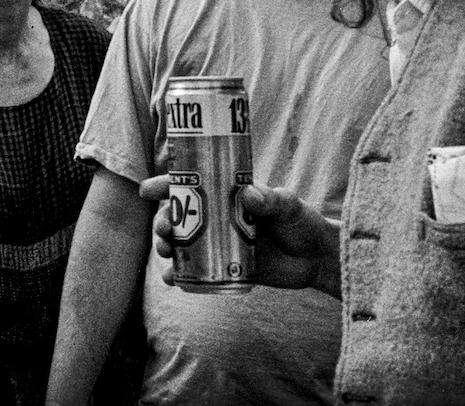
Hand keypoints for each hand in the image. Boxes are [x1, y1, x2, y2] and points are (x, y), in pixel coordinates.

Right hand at [139, 175, 340, 296]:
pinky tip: (173, 279)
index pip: (190, 184)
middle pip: (178, 215)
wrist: (317, 260)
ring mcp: (219, 242)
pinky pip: (195, 269)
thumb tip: (250, 196)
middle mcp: (217, 216)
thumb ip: (272, 200)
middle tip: (162, 232)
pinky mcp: (225, 266)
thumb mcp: (289, 206)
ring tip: (166, 254)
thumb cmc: (303, 223)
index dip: (165, 185)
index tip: (147, 190)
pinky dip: (180, 274)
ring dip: (166, 247)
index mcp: (226, 194)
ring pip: (181, 242)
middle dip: (162, 222)